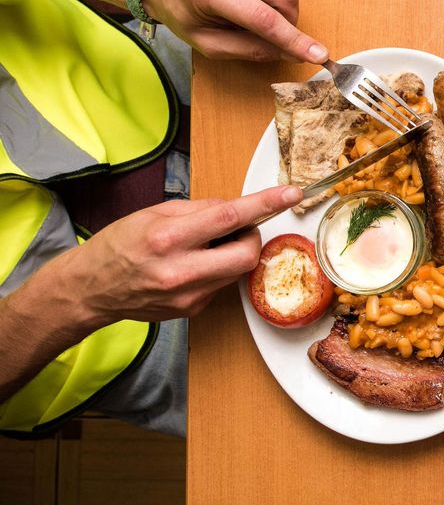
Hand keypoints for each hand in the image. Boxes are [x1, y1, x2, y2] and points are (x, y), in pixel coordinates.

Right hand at [61, 185, 302, 323]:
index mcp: (168, 238)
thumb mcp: (154, 214)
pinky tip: (192, 267)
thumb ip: (200, 210)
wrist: (90, 289)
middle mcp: (181, 270)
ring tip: (204, 247)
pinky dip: (217, 270)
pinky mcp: (193, 310)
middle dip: (251, 237)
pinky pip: (221, 284)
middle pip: (247, 253)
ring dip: (233, 253)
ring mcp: (188, 295)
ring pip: (238, 270)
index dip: (265, 204)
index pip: (229, 217)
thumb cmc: (119, 245)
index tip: (291, 194)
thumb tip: (235, 208)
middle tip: (236, 230)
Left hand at [140, 0, 327, 62]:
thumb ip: (248, 50)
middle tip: (275, 36)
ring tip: (250, 12)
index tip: (318, 54)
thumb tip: (287, 53)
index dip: (294, 40)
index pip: (263, 18)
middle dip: (289, 22)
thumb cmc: (179, 11)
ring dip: (278, 8)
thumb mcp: (206, 43)